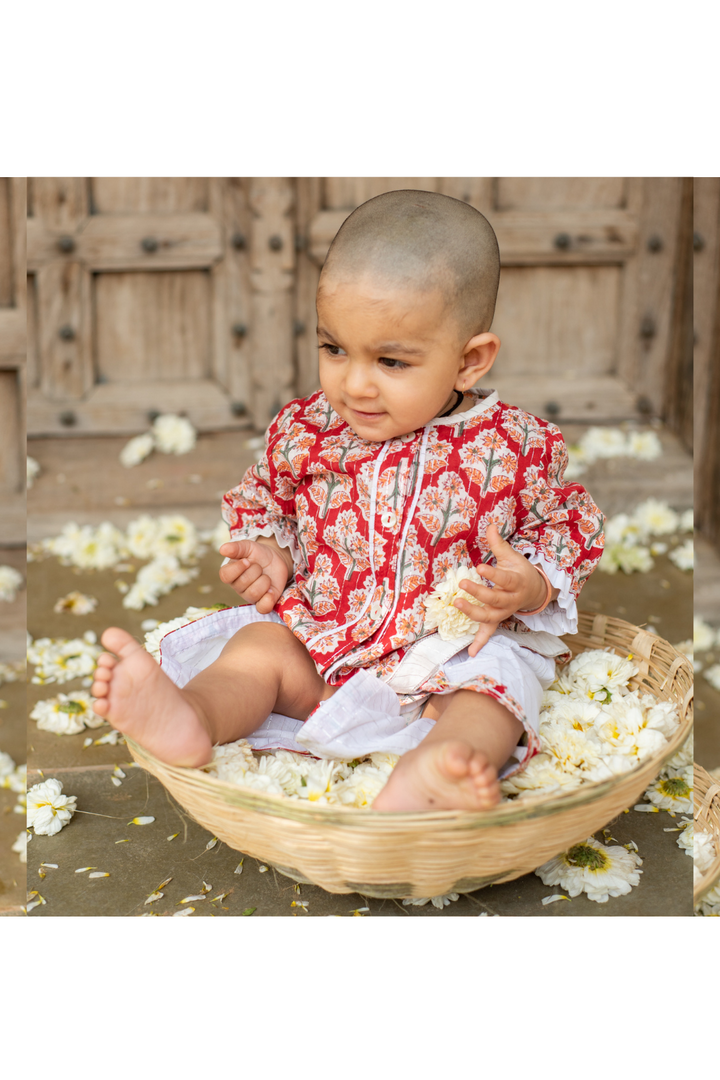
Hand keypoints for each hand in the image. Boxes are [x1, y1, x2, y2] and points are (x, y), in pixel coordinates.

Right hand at [218, 539, 290, 613]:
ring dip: (264, 581)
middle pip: (243, 583)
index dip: (237, 568)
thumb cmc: (258, 554)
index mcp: (230, 573)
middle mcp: (238, 587)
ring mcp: (250, 596)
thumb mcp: (248, 547)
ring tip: (266, 576)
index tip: (247, 561)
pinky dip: (269, 599)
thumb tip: (222, 549)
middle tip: (259, 567)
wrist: (276, 560)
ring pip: (254, 593)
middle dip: (256, 570)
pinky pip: (262, 608)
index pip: (226, 576)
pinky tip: (272, 590)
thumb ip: (236, 548)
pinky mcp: (263, 602)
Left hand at [453, 523, 552, 657]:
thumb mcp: (512, 557)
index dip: (492, 575)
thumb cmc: (520, 571)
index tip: (479, 568)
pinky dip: (481, 643)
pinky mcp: (498, 620)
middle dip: (479, 593)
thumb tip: (489, 525)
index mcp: (516, 582)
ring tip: (457, 605)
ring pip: (490, 617)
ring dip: (473, 614)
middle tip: (462, 585)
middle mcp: (511, 600)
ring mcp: (504, 612)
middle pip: (495, 599)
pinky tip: (471, 653)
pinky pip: (489, 633)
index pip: (504, 579)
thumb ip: (498, 544)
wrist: (535, 591)